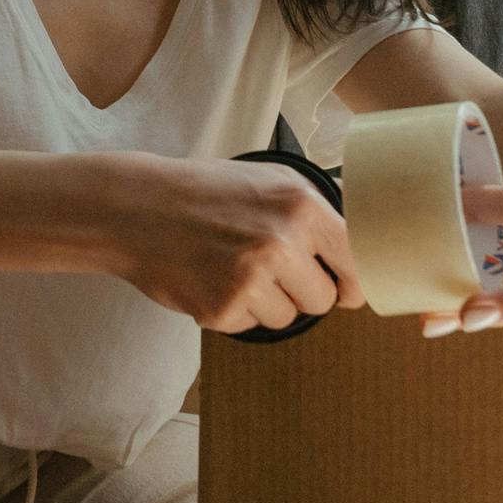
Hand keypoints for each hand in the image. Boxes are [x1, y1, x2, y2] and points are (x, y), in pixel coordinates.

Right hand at [117, 154, 363, 334]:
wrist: (137, 209)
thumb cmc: (206, 192)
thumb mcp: (270, 176)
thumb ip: (319, 204)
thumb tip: (366, 226)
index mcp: (301, 206)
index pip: (356, 263)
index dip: (350, 281)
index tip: (344, 288)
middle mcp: (280, 243)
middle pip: (323, 300)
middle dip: (303, 292)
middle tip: (270, 268)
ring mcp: (250, 279)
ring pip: (288, 318)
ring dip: (268, 303)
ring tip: (236, 269)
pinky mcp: (222, 309)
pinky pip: (251, 326)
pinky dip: (236, 310)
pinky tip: (214, 279)